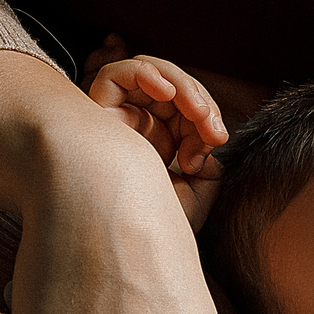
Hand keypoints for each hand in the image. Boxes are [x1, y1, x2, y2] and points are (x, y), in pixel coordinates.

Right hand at [86, 40, 228, 227]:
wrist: (129, 240)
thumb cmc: (157, 223)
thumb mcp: (196, 192)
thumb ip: (208, 165)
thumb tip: (210, 143)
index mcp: (157, 142)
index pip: (185, 109)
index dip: (206, 115)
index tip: (217, 140)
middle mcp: (135, 126)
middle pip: (171, 88)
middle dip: (200, 101)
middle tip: (214, 129)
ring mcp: (116, 117)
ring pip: (150, 73)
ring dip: (181, 85)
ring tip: (198, 111)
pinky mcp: (96, 111)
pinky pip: (116, 74)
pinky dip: (145, 73)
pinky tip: (167, 91)